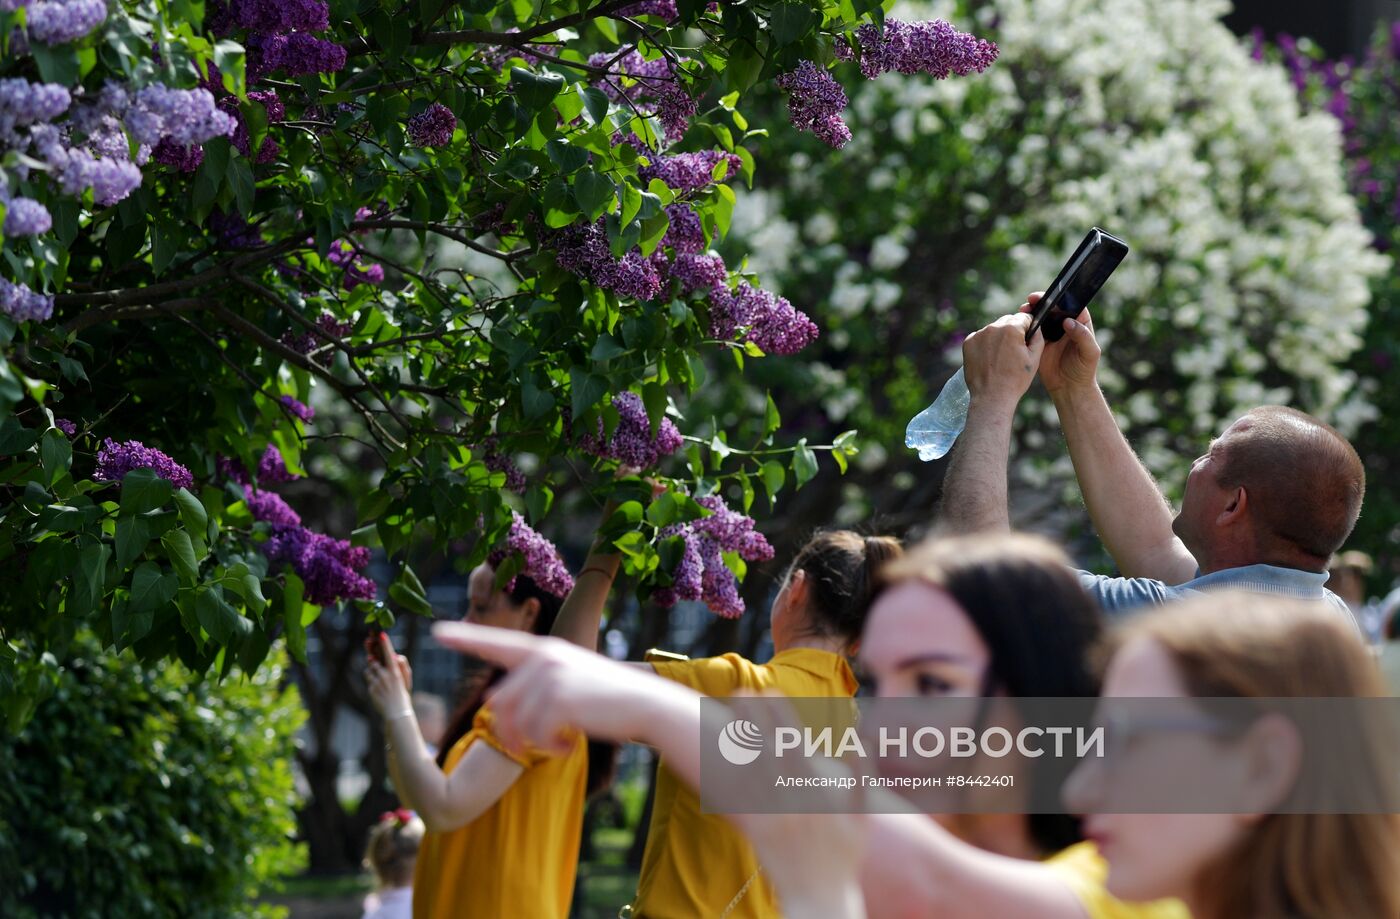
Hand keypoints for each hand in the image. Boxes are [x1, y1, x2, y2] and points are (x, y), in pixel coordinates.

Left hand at [364, 632, 412, 720]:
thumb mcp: (406, 678)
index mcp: (395, 671)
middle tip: (372, 655)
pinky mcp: (371, 688)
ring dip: (372, 670)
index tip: (381, 634)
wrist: (397, 712)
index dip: (385, 644)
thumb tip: (397, 656)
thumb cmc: (402, 693)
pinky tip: (378, 687)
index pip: (389, 654)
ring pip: (369, 669)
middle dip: (372, 657)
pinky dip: (372, 679)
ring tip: (380, 679)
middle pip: (373, 660)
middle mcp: (385, 675)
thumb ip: (402, 665)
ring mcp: (377, 682)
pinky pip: (368, 678)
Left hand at [430, 622, 683, 755]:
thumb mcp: (569, 681)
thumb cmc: (608, 699)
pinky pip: (534, 734)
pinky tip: (567, 746)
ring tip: (555, 746)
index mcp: (545, 650)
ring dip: (530, 743)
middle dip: (511, 732)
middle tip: (534, 748)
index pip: (499, 642)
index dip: (467, 638)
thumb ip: (534, 685)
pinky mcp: (558, 698)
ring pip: (514, 720)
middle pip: (500, 702)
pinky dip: (548, 748)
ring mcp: (550, 675)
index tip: (437, 632)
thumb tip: (492, 702)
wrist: (645, 704)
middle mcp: (543, 657)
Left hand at [726, 693, 868, 918]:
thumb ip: (862, 776)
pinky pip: (737, 799)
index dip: (780, 714)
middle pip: (767, 749)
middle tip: (741, 691)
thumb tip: (862, 739)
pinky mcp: (754, 830)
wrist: (820, 899)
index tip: (770, 689)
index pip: (793, 741)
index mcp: (815, 792)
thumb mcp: (863, 819)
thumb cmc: (845, 858)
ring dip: (739, 739)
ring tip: (728, 715)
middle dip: (754, 719)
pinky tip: (719, 755)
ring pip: (749, 770)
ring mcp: (769, 814)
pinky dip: (727, 774)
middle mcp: (789, 800)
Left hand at [960, 312, 1044, 411]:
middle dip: (1013, 331)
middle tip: (1014, 350)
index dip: (1028, 327)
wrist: (992, 396)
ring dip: (999, 337)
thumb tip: (1036, 326)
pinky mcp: (968, 342)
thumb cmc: (1015, 380)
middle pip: (1008, 320)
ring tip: (1001, 357)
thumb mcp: (1034, 359)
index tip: (1027, 337)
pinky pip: (981, 337)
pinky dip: (986, 344)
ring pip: (994, 328)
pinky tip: (990, 358)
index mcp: (1011, 328)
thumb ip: (1038, 337)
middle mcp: (993, 327)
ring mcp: (979, 334)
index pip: (1024, 317)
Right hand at [1018, 292, 1099, 395]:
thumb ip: (1083, 336)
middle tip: (1032, 300)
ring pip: (1041, 316)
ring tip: (1023, 310)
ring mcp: (1051, 333)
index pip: (1071, 304)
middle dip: (1042, 301)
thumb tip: (1068, 322)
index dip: (1061, 297)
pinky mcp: (1039, 342)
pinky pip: (1032, 330)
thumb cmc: (1084, 370)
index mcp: (1080, 323)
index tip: (1051, 296)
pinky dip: (1025, 325)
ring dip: (1032, 311)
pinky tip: (1019, 323)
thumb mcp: (1089, 353)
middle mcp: (1065, 324)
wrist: (1069, 388)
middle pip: (1053, 307)